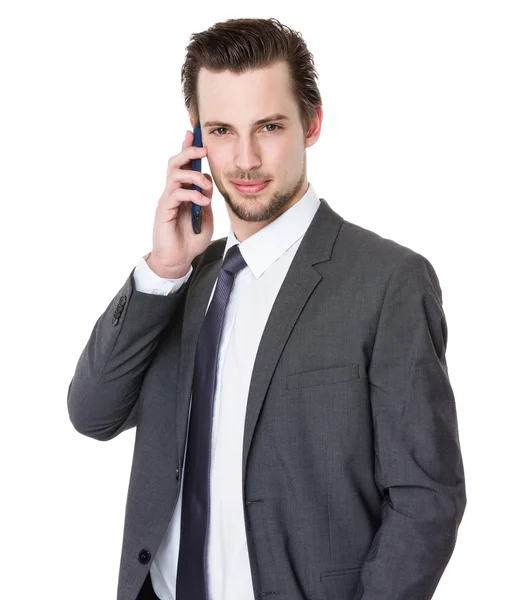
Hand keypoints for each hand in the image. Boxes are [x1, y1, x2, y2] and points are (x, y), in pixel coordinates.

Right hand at [147, 130, 213, 277]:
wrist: (178, 260)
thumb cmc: (190, 240)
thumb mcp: (206, 217)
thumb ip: (206, 200)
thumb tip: (209, 184)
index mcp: (183, 191)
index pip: (183, 164)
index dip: (187, 147)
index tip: (193, 132)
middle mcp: (173, 192)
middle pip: (175, 162)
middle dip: (189, 151)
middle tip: (203, 150)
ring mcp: (167, 200)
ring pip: (174, 174)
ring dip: (194, 175)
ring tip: (206, 186)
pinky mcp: (164, 211)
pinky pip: (176, 193)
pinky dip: (192, 194)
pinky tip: (203, 203)